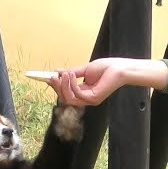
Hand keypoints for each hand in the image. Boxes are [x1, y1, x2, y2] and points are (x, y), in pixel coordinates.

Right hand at [45, 58, 167, 106]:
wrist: (119, 68)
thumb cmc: (106, 68)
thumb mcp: (84, 69)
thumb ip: (71, 72)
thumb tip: (57, 72)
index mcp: (83, 92)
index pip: (66, 93)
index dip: (56, 86)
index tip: (48, 77)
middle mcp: (86, 99)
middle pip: (65, 98)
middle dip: (57, 87)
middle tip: (51, 76)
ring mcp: (89, 100)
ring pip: (69, 98)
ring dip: (63, 86)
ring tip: (63, 74)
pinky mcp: (93, 99)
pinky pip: (76, 94)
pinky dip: (71, 84)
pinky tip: (71, 74)